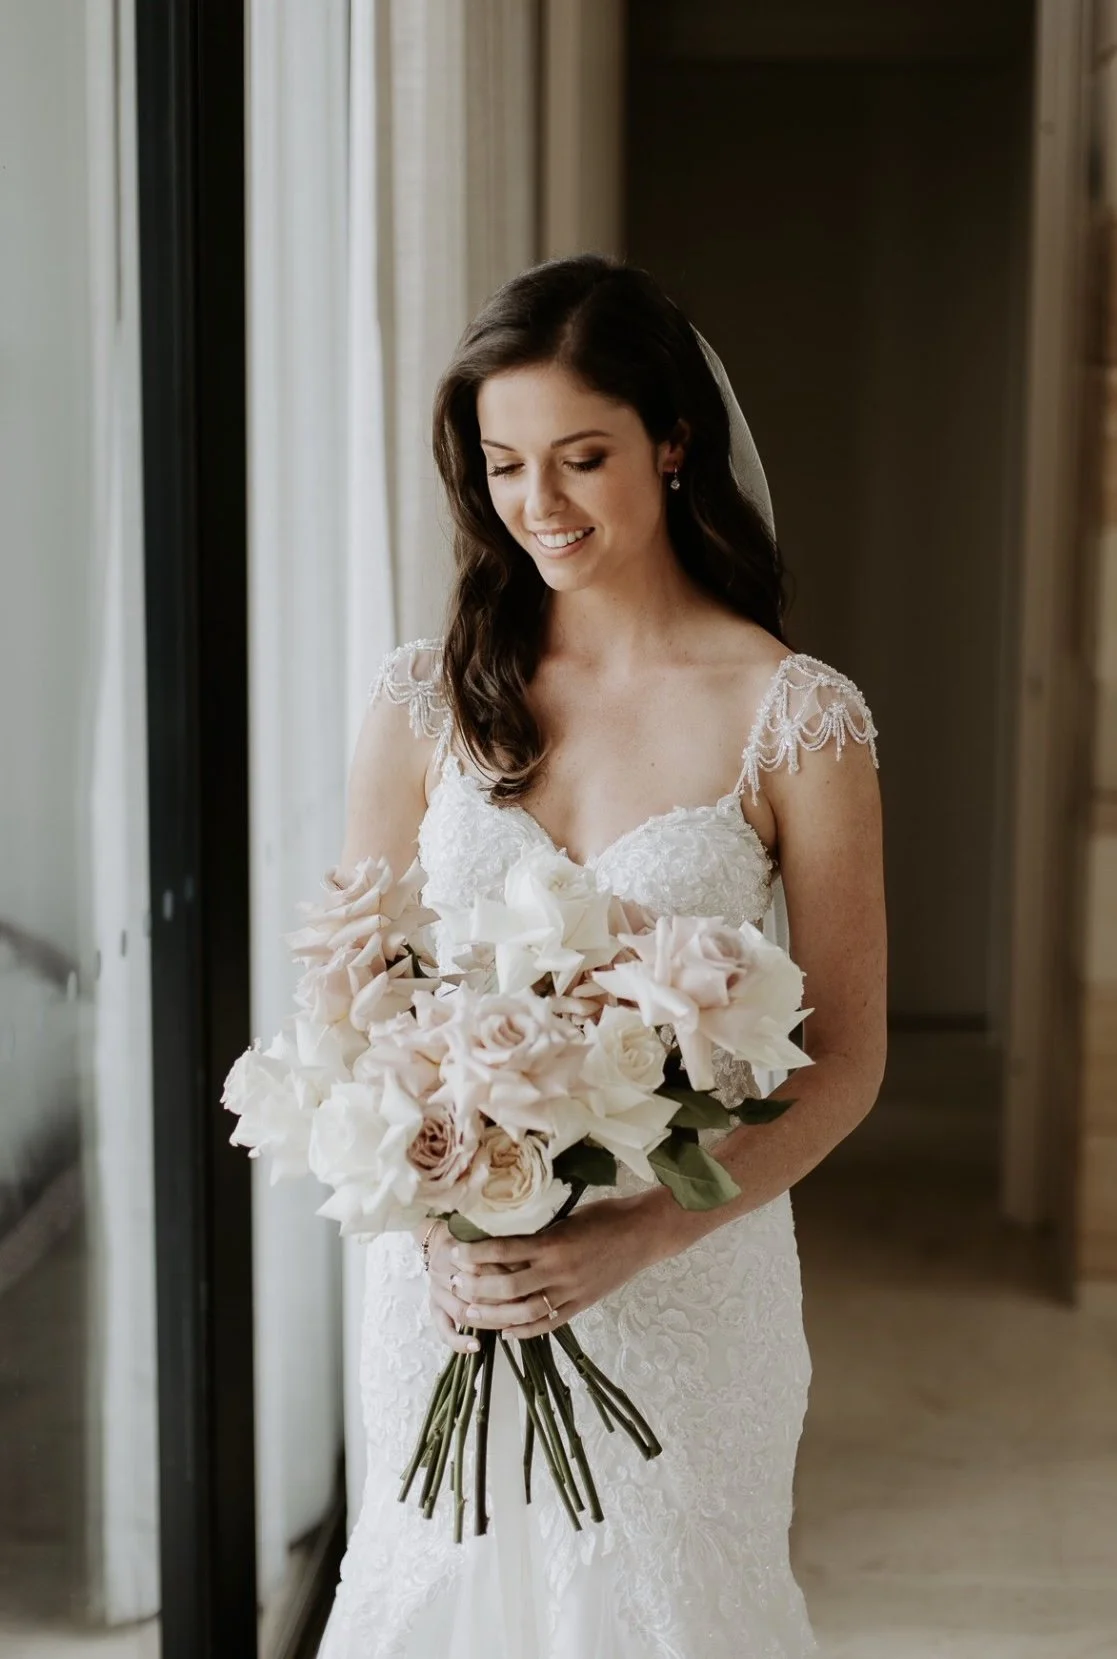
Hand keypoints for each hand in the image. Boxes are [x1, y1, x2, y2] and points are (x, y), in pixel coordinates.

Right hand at [424, 1219, 528, 1353]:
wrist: (438, 1238)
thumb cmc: (469, 1235)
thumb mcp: (482, 1232)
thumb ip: (500, 1243)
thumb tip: (528, 1261)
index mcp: (454, 1247)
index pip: (481, 1265)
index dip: (506, 1274)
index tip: (529, 1281)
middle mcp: (440, 1269)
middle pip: (472, 1291)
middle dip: (501, 1300)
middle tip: (526, 1305)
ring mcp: (435, 1290)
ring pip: (461, 1311)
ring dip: (487, 1320)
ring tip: (509, 1324)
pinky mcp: (433, 1306)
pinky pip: (443, 1329)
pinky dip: (458, 1341)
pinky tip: (476, 1346)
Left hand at [442, 1195, 653, 1341]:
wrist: (643, 1233)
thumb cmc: (605, 1216)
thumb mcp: (566, 1215)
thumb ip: (538, 1229)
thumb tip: (502, 1231)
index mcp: (553, 1243)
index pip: (503, 1251)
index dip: (475, 1254)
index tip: (454, 1252)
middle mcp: (559, 1271)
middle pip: (507, 1287)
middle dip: (475, 1288)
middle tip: (453, 1283)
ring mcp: (571, 1292)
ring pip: (523, 1313)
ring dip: (492, 1315)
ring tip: (469, 1311)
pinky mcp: (581, 1306)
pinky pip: (548, 1324)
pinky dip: (523, 1331)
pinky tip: (505, 1331)